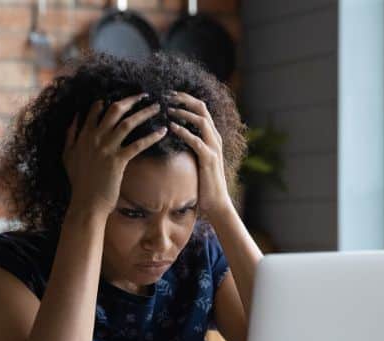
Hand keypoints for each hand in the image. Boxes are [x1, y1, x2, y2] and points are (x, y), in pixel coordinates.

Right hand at [63, 93, 165, 217]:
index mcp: (83, 136)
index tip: (123, 96)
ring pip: (127, 123)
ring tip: (157, 107)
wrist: (85, 203)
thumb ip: (70, 135)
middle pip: (114, 111)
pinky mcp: (118, 161)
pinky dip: (151, 136)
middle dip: (131, 100)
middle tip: (144, 95)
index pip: (96, 110)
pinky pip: (138, 144)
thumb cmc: (79, 183)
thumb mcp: (67, 156)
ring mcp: (106, 149)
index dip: (109, 100)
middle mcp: (94, 138)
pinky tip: (162, 131)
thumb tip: (74, 118)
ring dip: (144, 113)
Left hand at [166, 91, 233, 219]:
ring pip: (201, 120)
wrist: (216, 203)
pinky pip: (196, 140)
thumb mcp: (196, 159)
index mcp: (211, 135)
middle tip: (166, 95)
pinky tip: (171, 127)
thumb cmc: (203, 182)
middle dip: (184, 99)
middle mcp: (214, 138)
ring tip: (168, 109)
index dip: (185, 98)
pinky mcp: (209, 159)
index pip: (200, 108)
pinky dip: (184, 132)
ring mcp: (213, 147)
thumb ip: (189, 145)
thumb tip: (172, 134)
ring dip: (183, 112)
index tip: (169, 94)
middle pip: (202, 108)